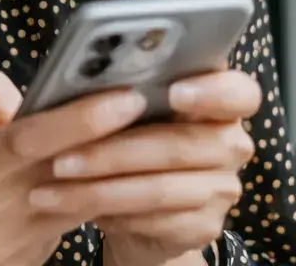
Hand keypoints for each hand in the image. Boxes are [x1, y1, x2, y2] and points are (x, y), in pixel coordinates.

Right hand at [0, 70, 148, 265]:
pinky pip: (65, 220)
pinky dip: (83, 190)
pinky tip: (98, 164)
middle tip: (157, 105)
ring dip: (110, 166)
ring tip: (139, 128)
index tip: (125, 95)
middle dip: (116, 140)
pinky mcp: (24, 265)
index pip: (32, 141)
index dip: (82, 118)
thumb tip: (22, 99)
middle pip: (69, 172)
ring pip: (76, 200)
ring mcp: (10, 247)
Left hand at [26, 70, 261, 265]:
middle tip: (64, 153)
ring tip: (56, 178)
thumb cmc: (125, 132)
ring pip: (162, 187)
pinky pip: (158, 220)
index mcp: (215, 97)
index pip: (239, 92)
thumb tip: (82, 68)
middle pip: (184, 145)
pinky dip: (113, 211)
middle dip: (116, 150)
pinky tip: (79, 204)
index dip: (211, 91)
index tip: (173, 91)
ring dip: (101, 186)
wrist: (138, 202)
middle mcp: (229, 141)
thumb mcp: (121, 101)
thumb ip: (120, 84)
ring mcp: (222, 187)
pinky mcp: (206, 226)